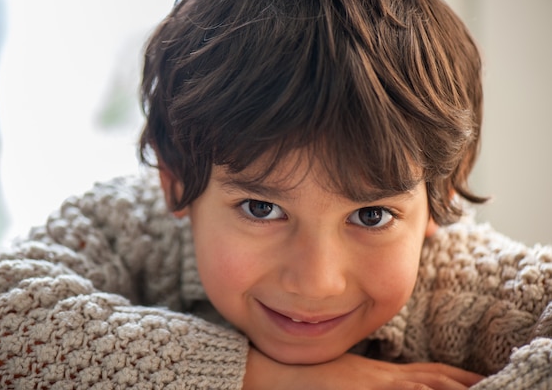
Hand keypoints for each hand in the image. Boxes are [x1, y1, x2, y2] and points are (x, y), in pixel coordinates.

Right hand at [244, 346, 483, 389]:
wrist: (273, 372)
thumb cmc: (302, 377)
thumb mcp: (339, 379)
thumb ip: (362, 380)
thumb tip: (376, 384)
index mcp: (376, 374)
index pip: (424, 374)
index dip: (454, 377)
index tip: (476, 379)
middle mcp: (378, 377)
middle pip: (430, 379)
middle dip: (460, 383)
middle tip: (487, 383)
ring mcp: (370, 384)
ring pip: (420, 386)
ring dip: (448, 387)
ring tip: (475, 388)